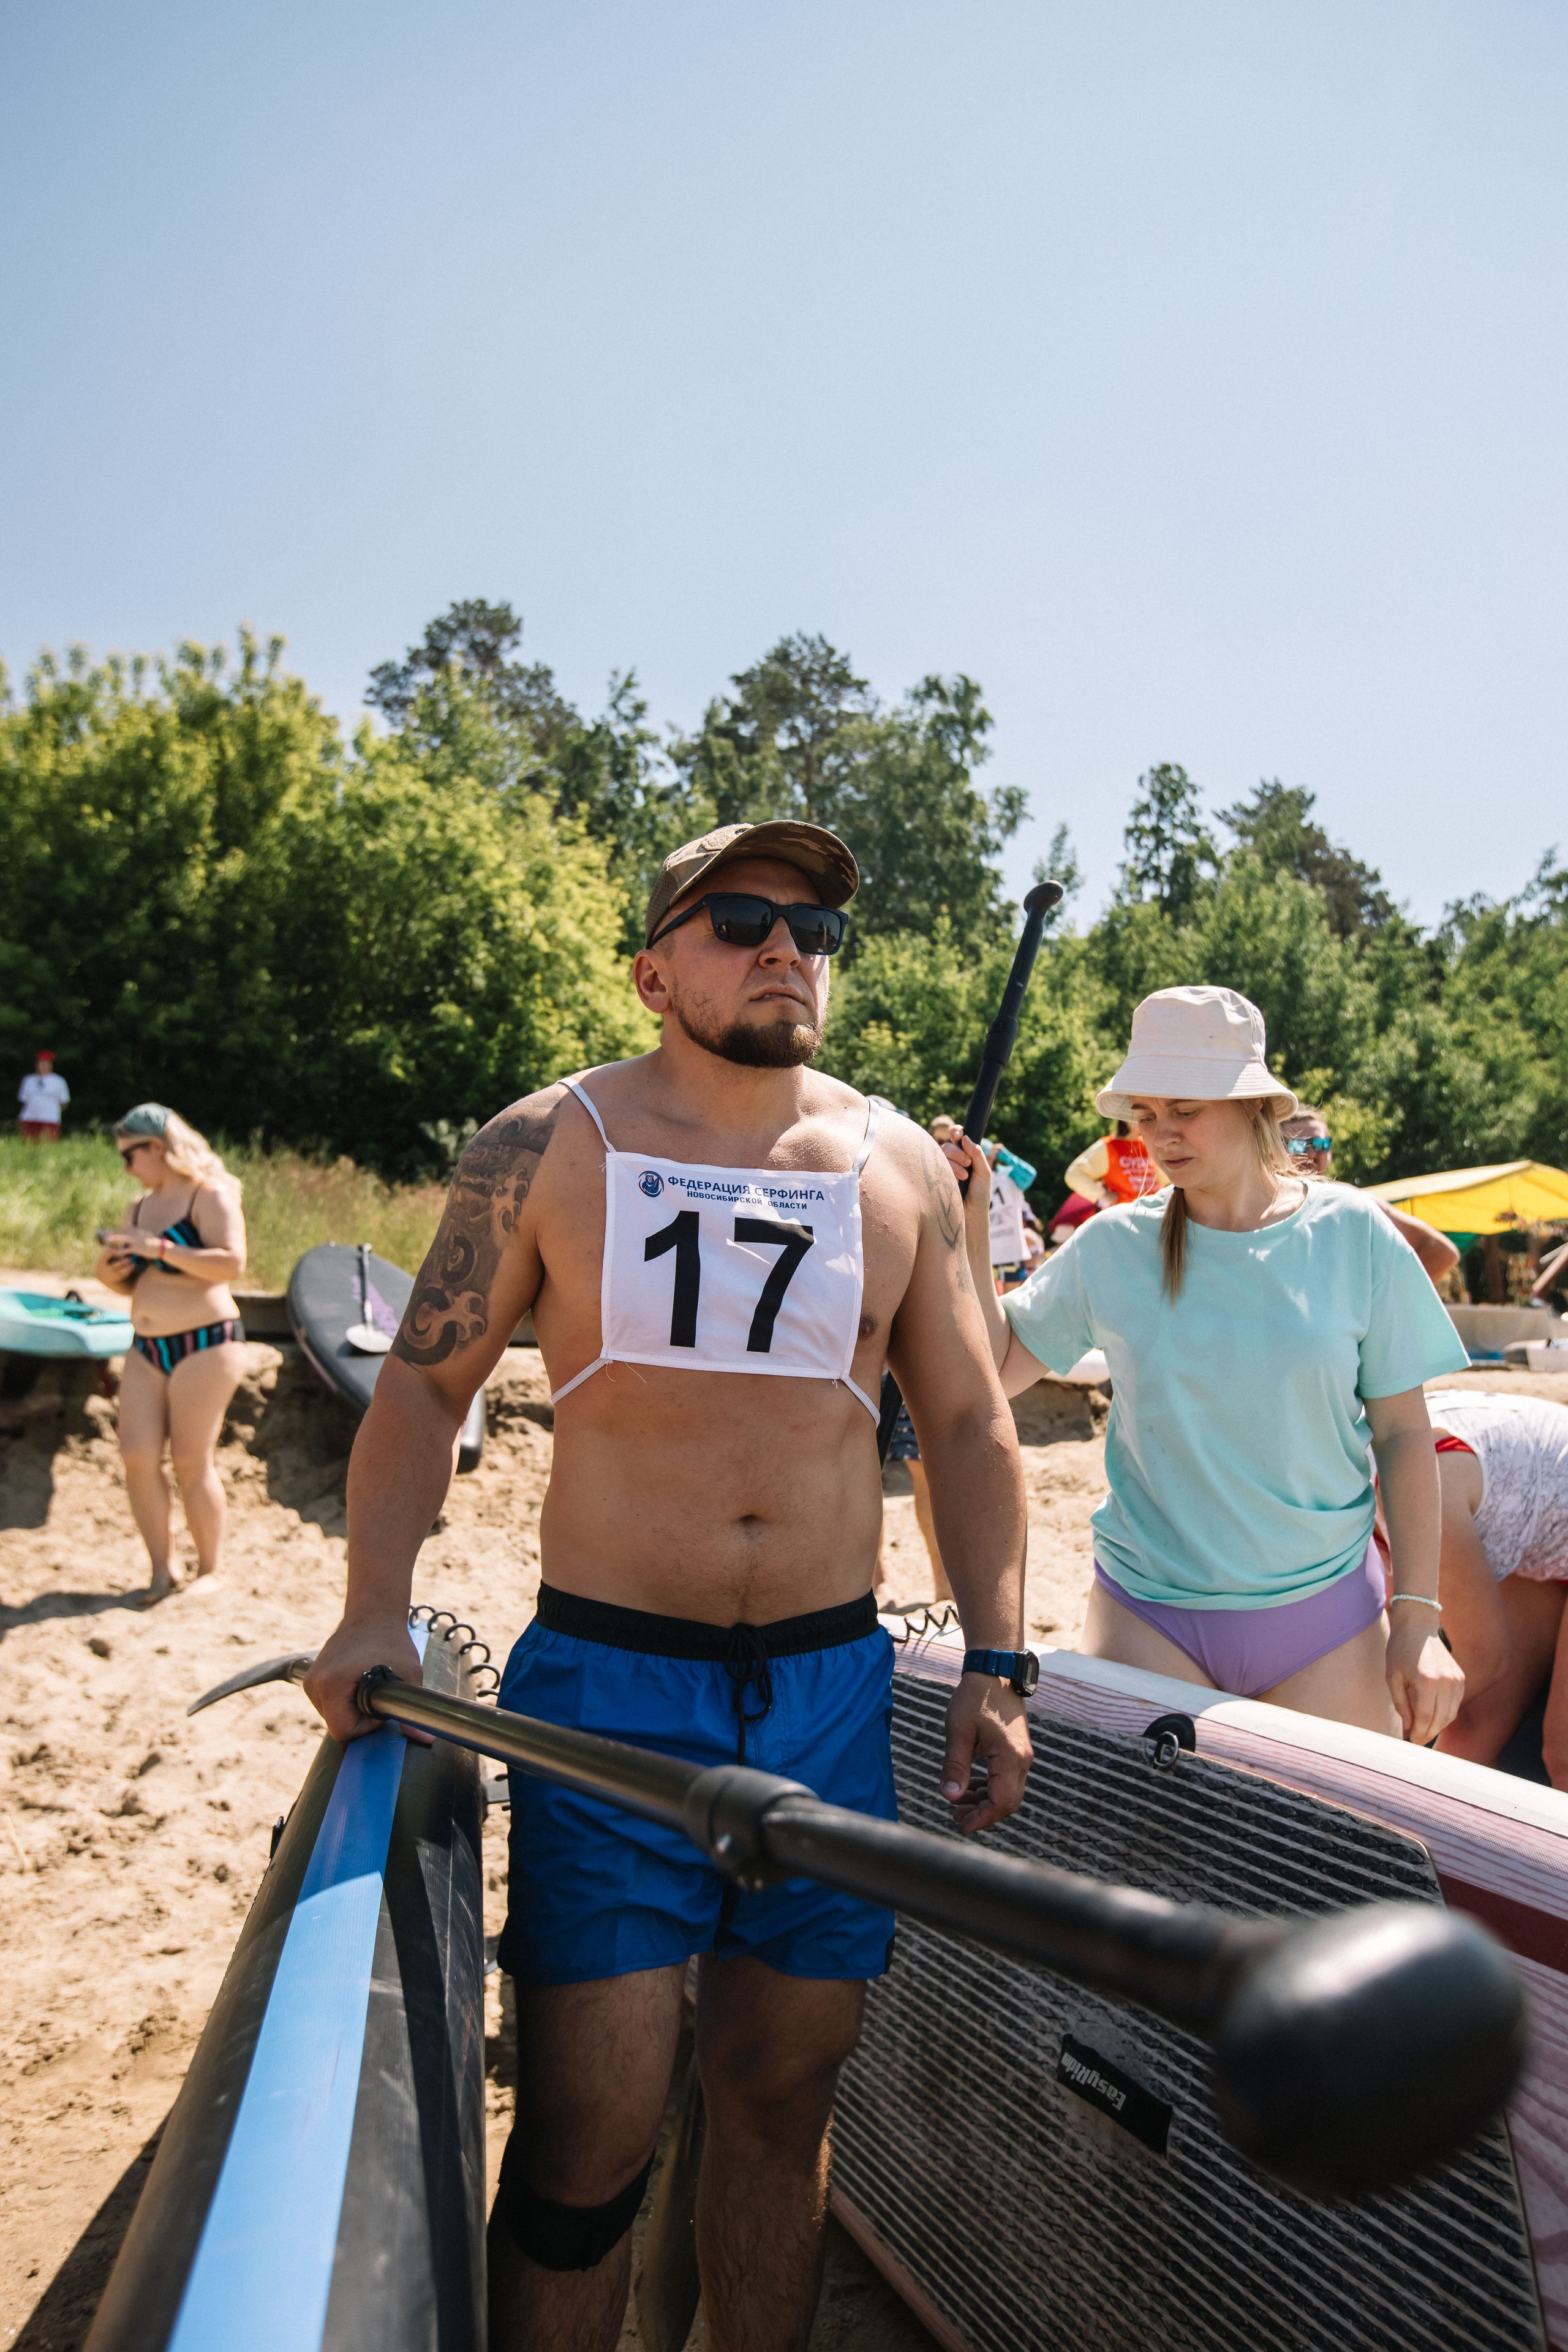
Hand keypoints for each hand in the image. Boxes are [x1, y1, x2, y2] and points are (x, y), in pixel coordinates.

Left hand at [101, 1227, 156, 1257]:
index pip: (126, 1228)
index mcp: (138, 1231)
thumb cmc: (155, 1243)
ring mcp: (136, 1241)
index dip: (117, 1229)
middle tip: (104, 1234)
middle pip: (122, 1232)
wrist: (162, 1248)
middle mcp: (136, 1234)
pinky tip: (114, 1252)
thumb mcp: (147, 1235)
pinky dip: (120, 1251)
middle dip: (113, 1233)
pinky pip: (126, 1250)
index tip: (109, 1230)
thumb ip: (140, 1233)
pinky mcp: (137, 1248)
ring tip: (106, 1239)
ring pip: (123, 1239)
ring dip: (114, 1238)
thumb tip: (137, 1231)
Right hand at [303, 1612, 428, 1744]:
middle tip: (378, 1692)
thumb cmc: (392, 1640)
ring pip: (333, 1716)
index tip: (380, 1704)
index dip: (366, 1726)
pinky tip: (358, 1680)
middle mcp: (314, 1684)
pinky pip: (329, 1704)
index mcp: (330, 1684)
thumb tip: (428, 1739)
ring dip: (353, 1708)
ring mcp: (310, 1681)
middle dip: (360, 1717)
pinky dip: (345, 1700)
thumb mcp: (409, 1675)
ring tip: (368, 1683)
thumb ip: (412, 1710)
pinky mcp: (312, 1678)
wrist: (374, 1612)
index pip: (342, 1731)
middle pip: (337, 1725)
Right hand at [941, 1129, 992, 1251]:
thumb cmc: (979, 1197)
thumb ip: (977, 1154)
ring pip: (941, 1154)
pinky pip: (934, 1165)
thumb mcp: (984, 1173)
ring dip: (953, 1162)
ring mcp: (942, 1170)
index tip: (958, 1134)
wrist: (970, 1217)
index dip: (956, 1132)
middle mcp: (953, 1161)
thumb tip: (965, 1137)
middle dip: (958, 1151)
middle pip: (948, 1145)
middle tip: (967, 1164)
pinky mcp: (934, 1178)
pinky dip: (946, 1169)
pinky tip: (954, 1180)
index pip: (958, 1138)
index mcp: (966, 1157)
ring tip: (963, 1177)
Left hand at [941, 1674, 1032, 1833]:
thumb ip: (955, 1767)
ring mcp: (1022, 1755)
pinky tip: (969, 1786)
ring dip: (984, 1801)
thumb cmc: (974, 1698)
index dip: (981, 1819)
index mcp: (1011, 1758)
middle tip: (955, 1816)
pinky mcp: (1016, 1750)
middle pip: (1007, 1802)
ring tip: (957, 1803)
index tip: (960, 1826)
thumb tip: (950, 1798)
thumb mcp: (958, 1732)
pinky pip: (1006, 1779)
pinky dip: (988, 1787)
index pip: (1001, 1803)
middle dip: (982, 1814)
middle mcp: (1022, 1760)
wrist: (994, 1672)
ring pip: (1007, 1792)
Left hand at [1385, 1609, 1463, 1744]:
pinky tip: (1432, 1715)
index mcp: (1427, 1682)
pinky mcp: (1461, 1678)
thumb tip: (1409, 1729)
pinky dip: (1445, 1714)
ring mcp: (1456, 1680)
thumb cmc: (1400, 1649)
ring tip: (1423, 1730)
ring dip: (1437, 1726)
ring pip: (1450, 1715)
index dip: (1418, 1733)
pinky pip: (1455, 1704)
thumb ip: (1401, 1705)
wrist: (1418, 1625)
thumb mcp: (1393, 1677)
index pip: (1425, 1718)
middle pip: (1440, 1720)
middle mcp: (1446, 1682)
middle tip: (1416, 1740)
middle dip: (1428, 1734)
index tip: (1410, 1742)